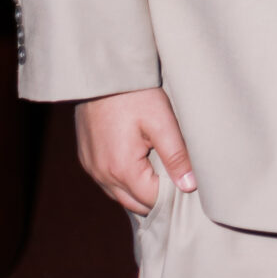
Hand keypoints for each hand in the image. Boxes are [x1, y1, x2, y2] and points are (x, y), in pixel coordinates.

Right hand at [76, 86, 195, 215]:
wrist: (101, 74)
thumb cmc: (133, 94)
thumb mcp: (161, 121)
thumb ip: (176, 156)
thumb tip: (189, 185)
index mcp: (121, 169)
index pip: (152, 200)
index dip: (173, 194)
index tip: (187, 181)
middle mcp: (101, 174)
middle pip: (135, 204)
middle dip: (157, 196)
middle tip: (177, 177)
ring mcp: (91, 168)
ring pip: (120, 195)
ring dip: (140, 190)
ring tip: (160, 172)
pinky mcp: (87, 159)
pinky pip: (108, 181)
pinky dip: (125, 180)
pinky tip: (140, 165)